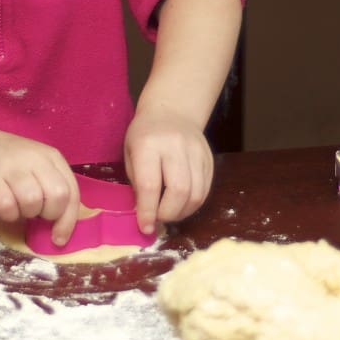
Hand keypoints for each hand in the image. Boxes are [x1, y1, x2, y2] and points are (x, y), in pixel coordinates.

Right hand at [0, 129, 80, 244]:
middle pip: (57, 196)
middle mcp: (33, 158)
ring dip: (26, 213)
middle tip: (34, 214)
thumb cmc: (8, 162)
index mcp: (51, 156)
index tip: (58, 238)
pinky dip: (7, 215)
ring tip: (17, 206)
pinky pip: (6, 206)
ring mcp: (10, 166)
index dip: (68, 220)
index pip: (71, 192)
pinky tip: (3, 208)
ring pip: (32, 201)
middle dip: (48, 215)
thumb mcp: (36, 167)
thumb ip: (51, 188)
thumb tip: (60, 228)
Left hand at [124, 107, 212, 232]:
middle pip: (178, 191)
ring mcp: (196, 152)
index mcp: (148, 144)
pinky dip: (193, 204)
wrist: (171, 112)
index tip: (145, 227)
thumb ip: (137, 183)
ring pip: (196, 194)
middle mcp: (175, 146)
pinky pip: (205, 190)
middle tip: (158, 218)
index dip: (148, 211)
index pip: (150, 185)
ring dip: (182, 212)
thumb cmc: (144, 136)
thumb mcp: (130, 154)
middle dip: (167, 214)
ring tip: (169, 213)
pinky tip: (181, 204)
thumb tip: (145, 216)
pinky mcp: (210, 159)